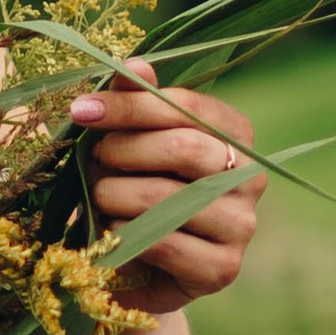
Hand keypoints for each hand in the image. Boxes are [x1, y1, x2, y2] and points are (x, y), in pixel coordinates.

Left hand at [71, 58, 265, 316]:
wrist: (136, 268)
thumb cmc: (134, 193)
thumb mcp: (129, 145)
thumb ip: (135, 104)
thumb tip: (135, 65)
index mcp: (235, 134)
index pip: (189, 107)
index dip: (133, 105)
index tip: (83, 110)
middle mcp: (252, 177)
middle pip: (185, 148)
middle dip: (125, 150)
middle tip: (94, 158)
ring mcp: (242, 225)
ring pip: (171, 200)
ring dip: (117, 195)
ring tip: (99, 197)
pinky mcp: (223, 269)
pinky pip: (166, 244)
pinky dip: (126, 235)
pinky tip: (112, 232)